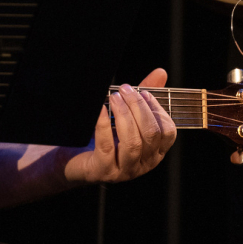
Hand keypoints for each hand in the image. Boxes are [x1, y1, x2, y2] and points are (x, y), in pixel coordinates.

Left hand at [62, 68, 176, 184]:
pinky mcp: (103, 171)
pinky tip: (100, 110)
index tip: (144, 92)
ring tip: (114, 97)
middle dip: (139, 108)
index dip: (158, 110)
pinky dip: (104, 125)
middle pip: (150, 134)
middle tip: (124, 90)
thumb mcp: (126, 117)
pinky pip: (107, 146)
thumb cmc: (104, 137)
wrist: (74, 160)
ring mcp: (124, 171)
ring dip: (124, 115)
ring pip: (132, 142)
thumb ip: (143, 99)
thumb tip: (161, 72)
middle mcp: (144, 164)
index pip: (168, 132)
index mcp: (154, 152)